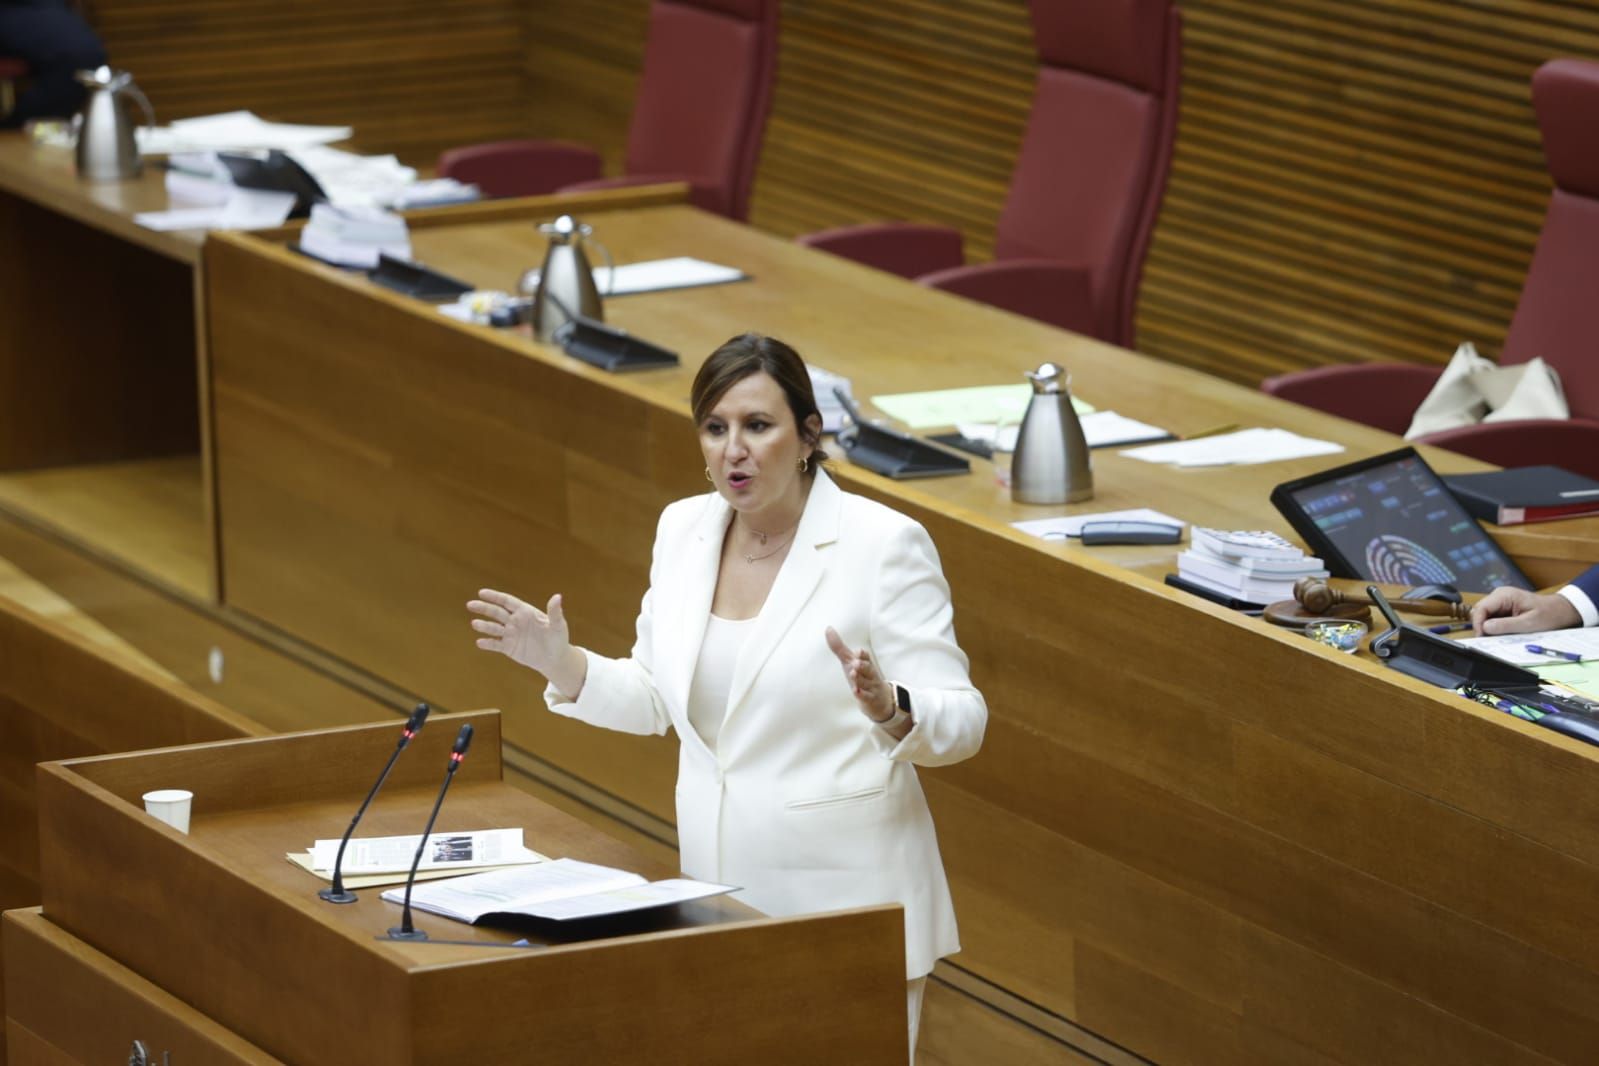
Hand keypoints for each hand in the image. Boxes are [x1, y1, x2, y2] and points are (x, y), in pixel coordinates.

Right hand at [468, 589, 585, 695]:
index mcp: (525, 612)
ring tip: (474, 624)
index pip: (507, 601)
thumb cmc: (558, 639)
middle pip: (496, 613)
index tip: (482, 593)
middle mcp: (515, 621)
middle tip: (470, 605)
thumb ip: (555, 612)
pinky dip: (488, 643)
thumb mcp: (558, 626)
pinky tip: (479, 642)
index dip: (495, 597)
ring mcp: (511, 634)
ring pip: (494, 628)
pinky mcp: (509, 648)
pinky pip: (496, 644)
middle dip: (484, 608)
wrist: (554, 659)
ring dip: (484, 626)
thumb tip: (558, 597)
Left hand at [825, 626, 895, 722]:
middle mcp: (870, 674)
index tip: (858, 652)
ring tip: (853, 674)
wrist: (879, 699)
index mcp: (866, 663)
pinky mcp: (870, 699)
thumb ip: (839, 647)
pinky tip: (856, 691)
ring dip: (860, 679)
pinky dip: (861, 694)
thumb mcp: (849, 661)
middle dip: (862, 665)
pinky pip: (866, 697)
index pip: (866, 657)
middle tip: (855, 663)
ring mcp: (871, 686)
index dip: (862, 655)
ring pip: (866, 682)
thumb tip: (828, 628)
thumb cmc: (862, 676)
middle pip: (868, 668)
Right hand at [1470, 586, 1580, 635]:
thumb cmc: (1549, 614)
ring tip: (1498, 636)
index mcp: (1504, 595)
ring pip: (1484, 615)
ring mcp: (1501, 601)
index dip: (1478, 623)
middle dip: (1482, 626)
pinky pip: (1492, 618)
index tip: (1481, 636)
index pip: (1481, 608)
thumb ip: (1506, 625)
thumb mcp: (1528, 623)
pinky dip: (1495, 627)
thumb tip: (1485, 628)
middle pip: (1480, 611)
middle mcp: (1500, 595)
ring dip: (1488, 627)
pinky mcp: (1503, 608)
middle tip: (1489, 639)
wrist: (1561, 611)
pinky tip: (1503, 632)